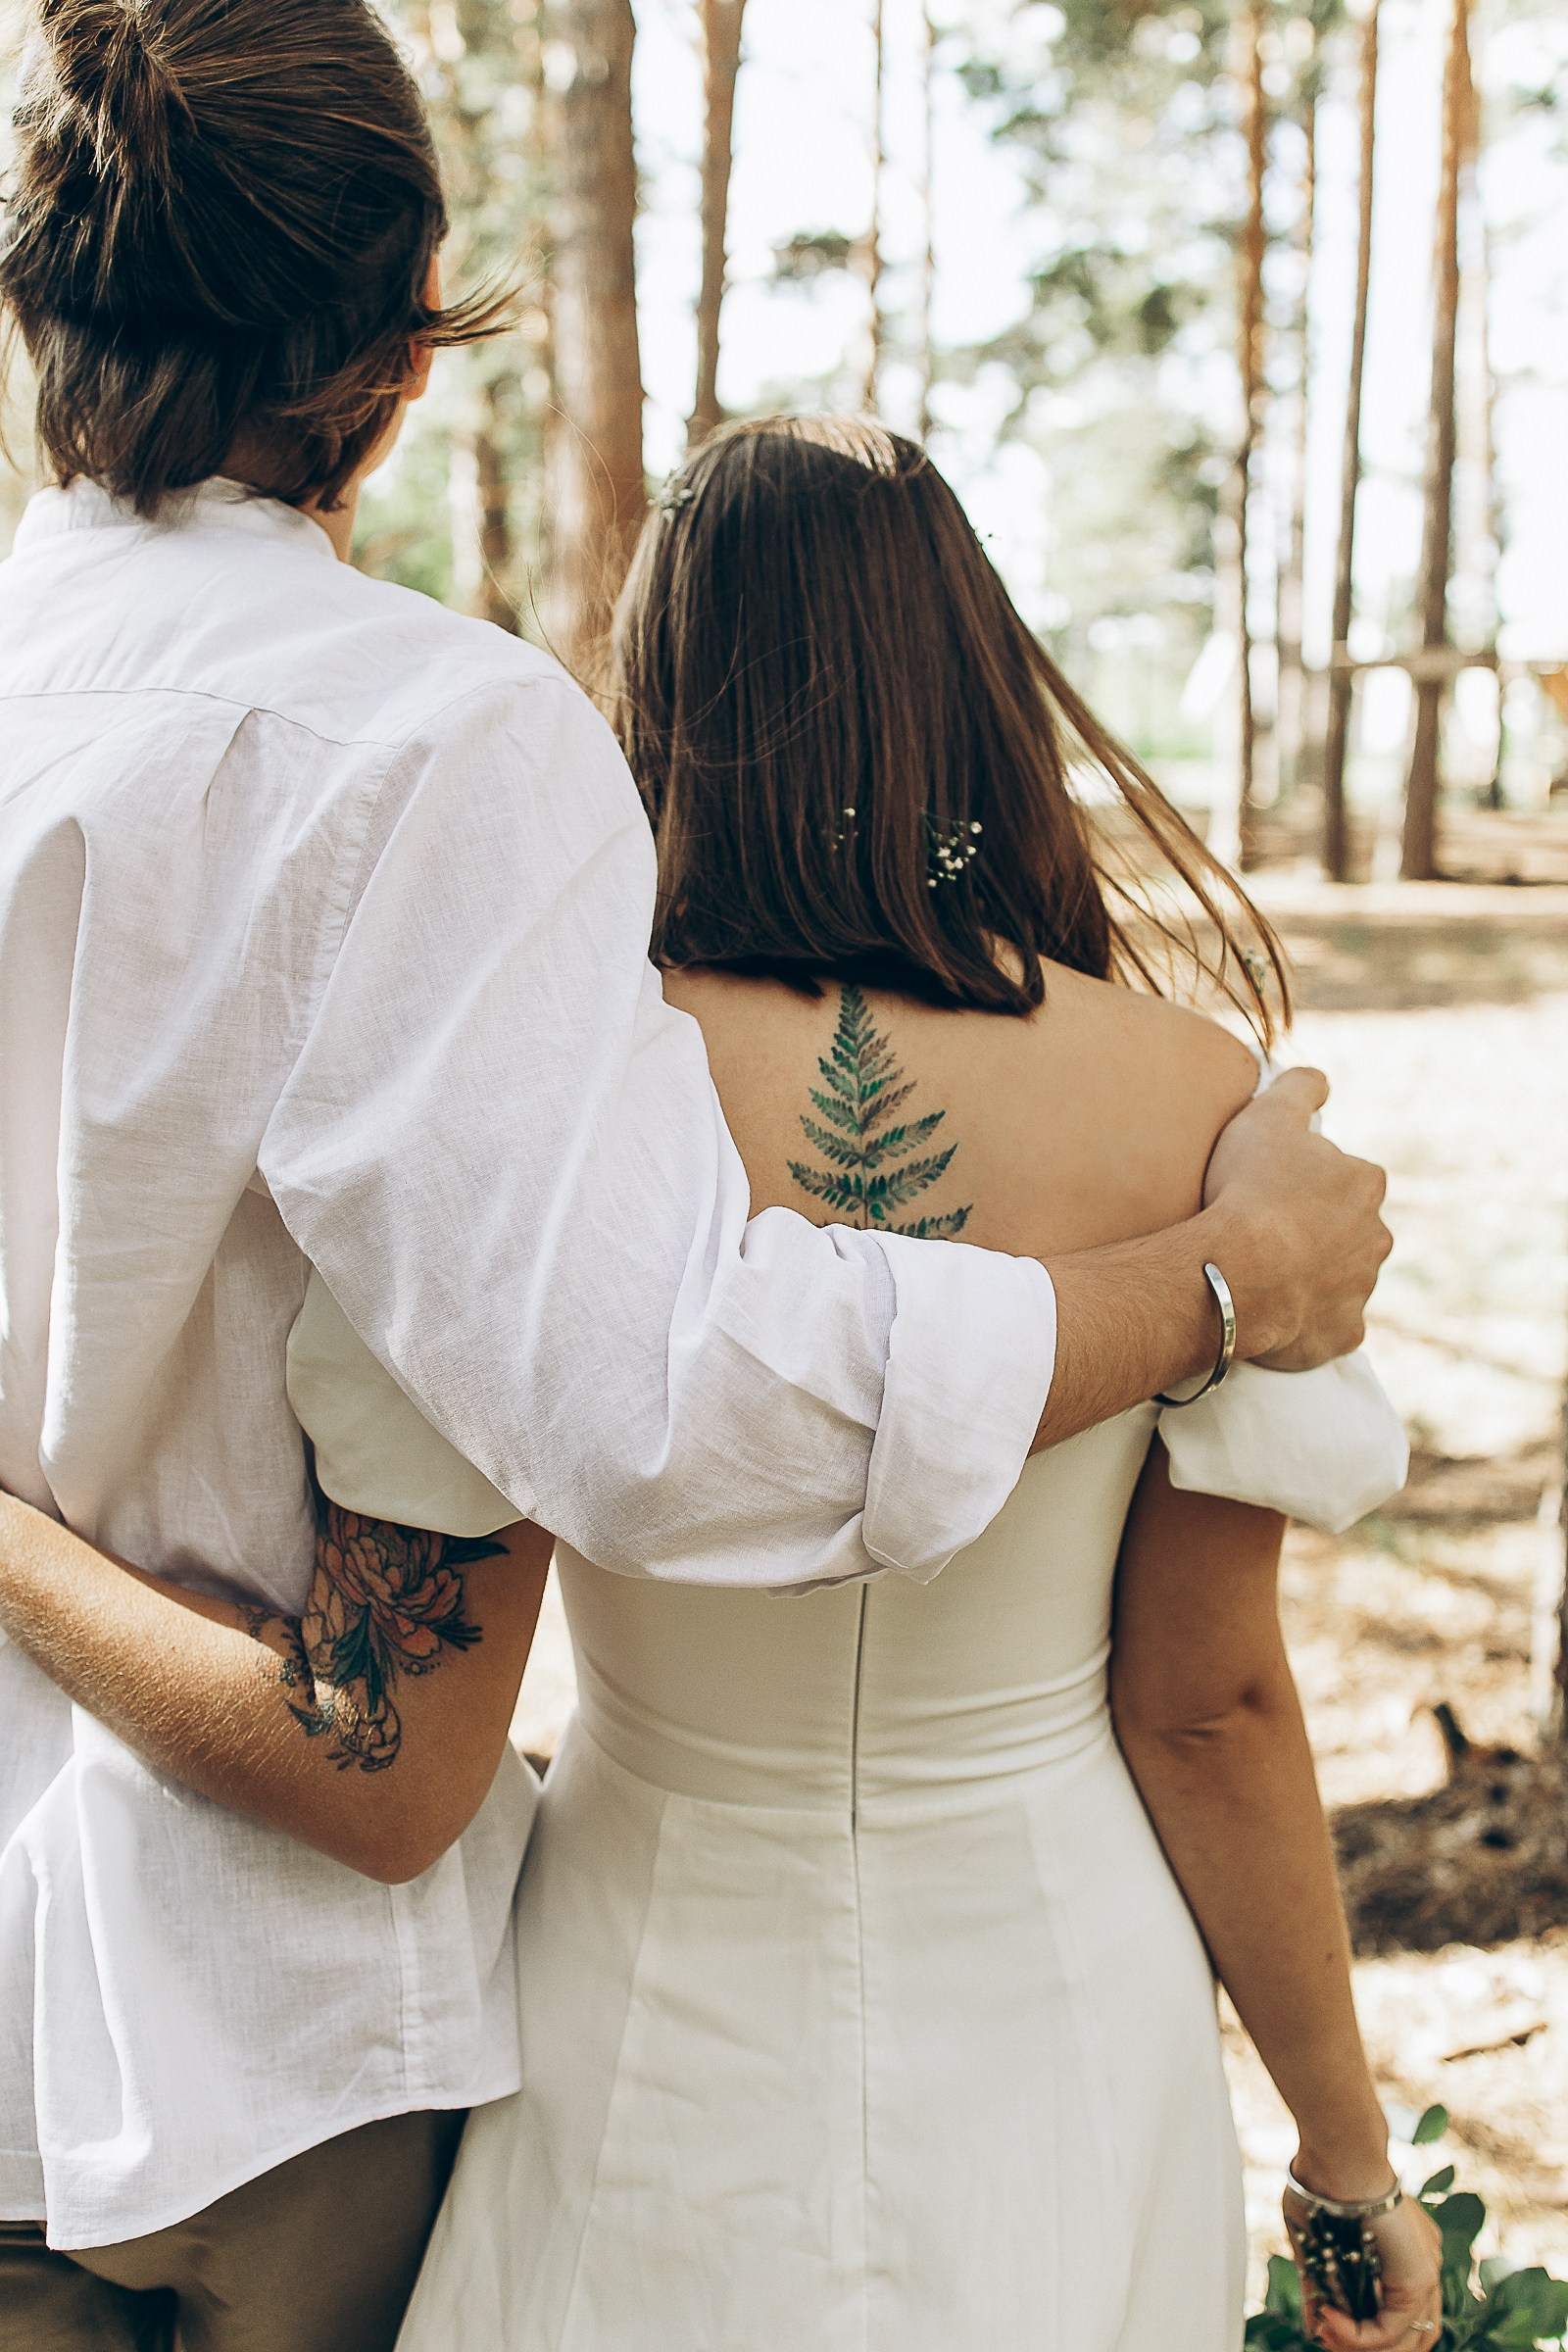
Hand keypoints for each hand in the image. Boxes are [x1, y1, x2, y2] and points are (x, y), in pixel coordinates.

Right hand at [1203, 1068, 1390, 1369]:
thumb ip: (1300, 1087)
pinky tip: (1277, 1312)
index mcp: (1366, 1184)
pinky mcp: (1344, 1334)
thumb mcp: (1268, 1114)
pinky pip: (1330, 1327)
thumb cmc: (1251, 1189)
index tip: (1272, 1189)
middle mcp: (1376, 1237)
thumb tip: (1318, 1080)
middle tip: (1265, 1232)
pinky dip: (1309, 1322)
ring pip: (1340, 1278)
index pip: (1345, 1177)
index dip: (1307, 1181)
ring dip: (1312, 1275)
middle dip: (1316, 1232)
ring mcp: (1362, 1289)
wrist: (1237, 1271)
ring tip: (1264, 1273)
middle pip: (1347, 1230)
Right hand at [1284, 2179, 1443, 2351]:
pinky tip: (1330, 2321)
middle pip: (1412, 2332)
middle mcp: (1423, 2262)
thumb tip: (1314, 2325)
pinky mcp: (1417, 2279)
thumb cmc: (1322, 2184)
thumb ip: (1322, 2286)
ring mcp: (1426, 2271)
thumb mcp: (1319, 2244)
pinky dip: (1357, 2337)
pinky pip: (1390, 2330)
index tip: (1328, 2324)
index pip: (1401, 2309)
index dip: (1366, 2328)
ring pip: (1407, 2339)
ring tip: (1327, 2336)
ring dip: (1361, 2346)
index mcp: (1405, 2248)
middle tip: (1328, 2340)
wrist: (1339, 2156)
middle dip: (1366, 2345)